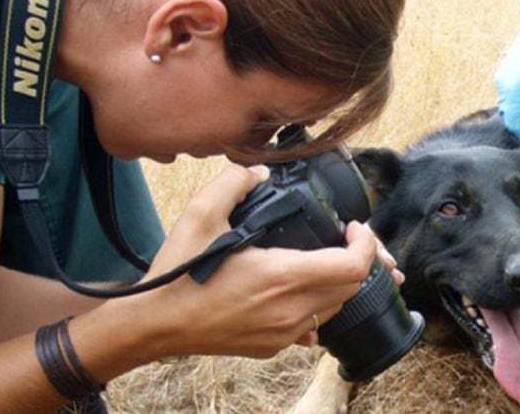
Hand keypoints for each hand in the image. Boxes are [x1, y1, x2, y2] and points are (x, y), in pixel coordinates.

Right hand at [126, 164, 375, 358]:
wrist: (154, 324)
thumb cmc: (178, 274)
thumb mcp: (200, 215)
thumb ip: (233, 183)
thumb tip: (258, 171)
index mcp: (281, 276)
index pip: (353, 266)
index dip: (365, 244)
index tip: (354, 227)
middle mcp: (290, 310)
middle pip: (352, 287)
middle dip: (360, 261)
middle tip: (349, 240)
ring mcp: (283, 333)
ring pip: (335, 309)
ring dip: (341, 284)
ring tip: (331, 260)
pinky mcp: (272, 347)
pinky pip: (313, 329)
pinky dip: (319, 308)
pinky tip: (307, 293)